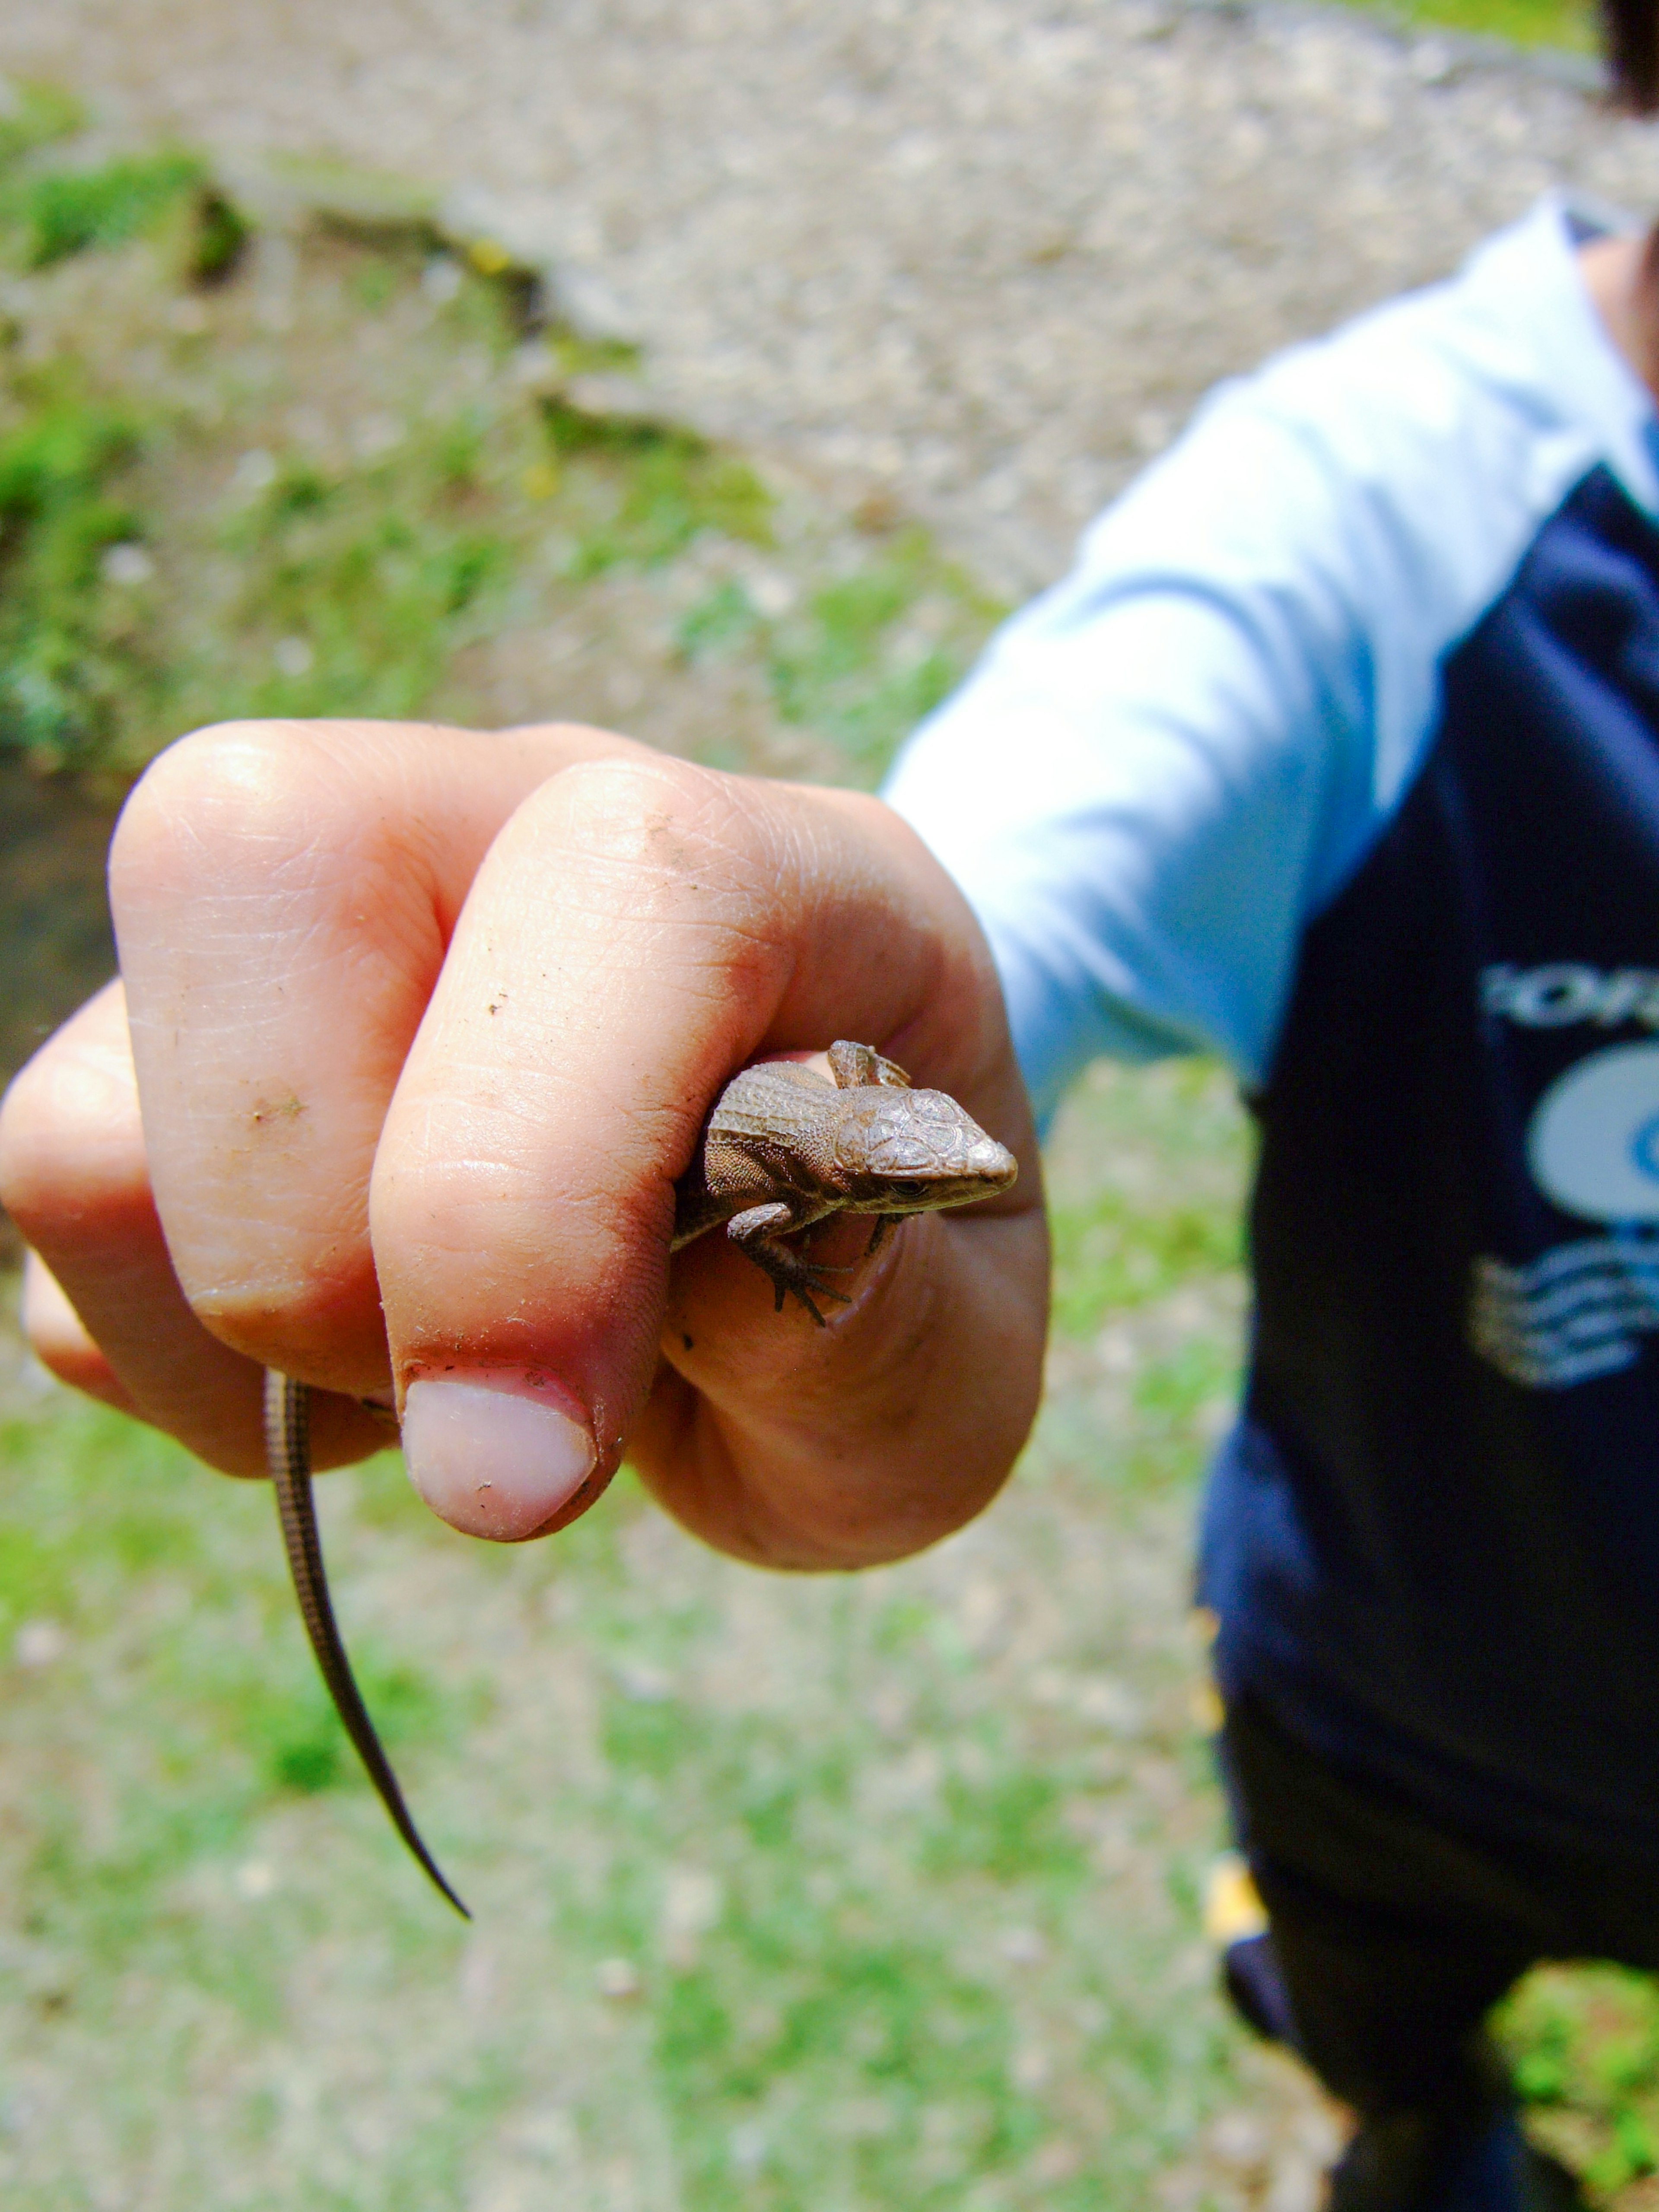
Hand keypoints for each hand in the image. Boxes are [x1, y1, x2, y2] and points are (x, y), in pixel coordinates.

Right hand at [0, 719, 1047, 1568]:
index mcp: (769, 858)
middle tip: (485, 1407)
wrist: (821, 1231)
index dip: (532, 1185)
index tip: (528, 1469)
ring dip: (238, 1343)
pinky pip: (63, 1210)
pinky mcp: (176, 1042)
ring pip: (89, 1101)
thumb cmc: (898, 1281)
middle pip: (250, 872)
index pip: (618, 883)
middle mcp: (507, 813)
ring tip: (427, 1393)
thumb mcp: (952, 1358)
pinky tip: (354, 1367)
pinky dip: (183, 1361)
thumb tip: (606, 1327)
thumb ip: (851, 1326)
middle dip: (322, 1249)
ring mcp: (315, 921)